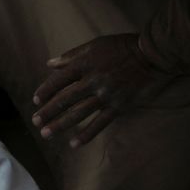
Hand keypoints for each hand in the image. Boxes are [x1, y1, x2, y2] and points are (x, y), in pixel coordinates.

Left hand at [32, 34, 173, 147]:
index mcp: (84, 64)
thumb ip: (71, 56)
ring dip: (61, 125)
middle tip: (36, 122)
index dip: (45, 91)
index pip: (58, 80)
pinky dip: (86, 134)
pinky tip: (74, 144)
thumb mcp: (95, 45)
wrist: (153, 55)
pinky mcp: (119, 106)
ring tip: (46, 134)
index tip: (36, 101)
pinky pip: (100, 123)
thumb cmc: (123, 47)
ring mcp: (106, 95)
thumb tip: (50, 63)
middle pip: (65, 99)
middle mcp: (93, 81)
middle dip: (48, 112)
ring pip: (79, 113)